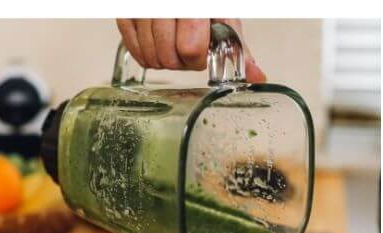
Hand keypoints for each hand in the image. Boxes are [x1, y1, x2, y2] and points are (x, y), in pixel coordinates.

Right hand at [115, 18, 266, 82]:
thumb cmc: (200, 5)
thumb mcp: (222, 17)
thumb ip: (237, 47)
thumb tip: (257, 76)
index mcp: (194, 6)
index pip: (190, 48)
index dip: (197, 57)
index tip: (201, 50)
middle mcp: (164, 5)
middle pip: (168, 57)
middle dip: (181, 62)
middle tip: (187, 49)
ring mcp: (142, 11)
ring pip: (151, 58)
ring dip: (165, 61)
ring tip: (173, 45)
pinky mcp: (125, 17)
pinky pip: (136, 53)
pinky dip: (148, 56)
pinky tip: (158, 46)